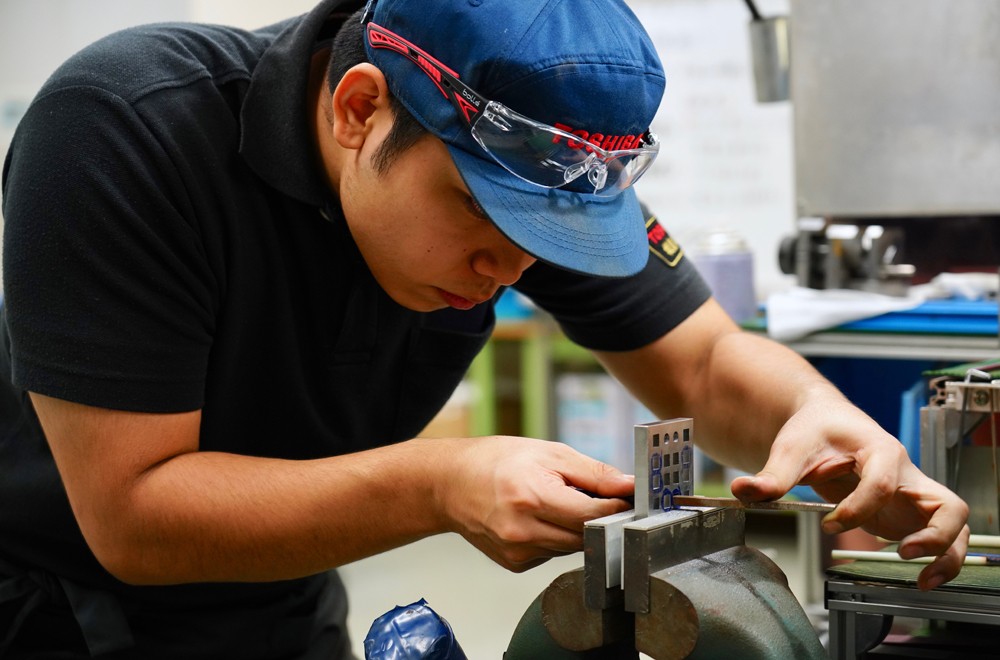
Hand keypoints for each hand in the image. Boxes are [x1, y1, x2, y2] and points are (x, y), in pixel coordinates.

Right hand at [435, 436, 633, 571]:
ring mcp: (517, 552)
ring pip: (572, 548)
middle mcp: (523, 531)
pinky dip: (557, 537)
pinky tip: (542, 518)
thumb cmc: (497, 461)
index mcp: (532, 498)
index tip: (628, 498)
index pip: (593, 515)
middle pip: (587, 536)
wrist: (451, 483)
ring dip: (577, 528)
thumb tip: (629, 487)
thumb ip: (593, 473)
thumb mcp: (549, 453)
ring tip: (560, 502)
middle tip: (600, 498)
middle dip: (599, 518)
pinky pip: (553, 554)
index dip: (616, 507)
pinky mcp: (515, 564)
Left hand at [730, 395, 969, 590]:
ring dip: (948, 552)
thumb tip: (742, 490)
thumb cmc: (815, 429)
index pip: (882, 481)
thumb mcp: (792, 447)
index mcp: (879, 450)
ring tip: (922, 579)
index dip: (858, 507)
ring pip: (956, 522)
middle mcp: (906, 472)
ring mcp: (912, 493)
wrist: (828, 420)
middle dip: (934, 533)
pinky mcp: (909, 511)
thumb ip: (772, 473)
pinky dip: (941, 556)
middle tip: (902, 552)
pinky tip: (919, 577)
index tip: (829, 523)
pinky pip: (943, 534)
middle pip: (947, 503)